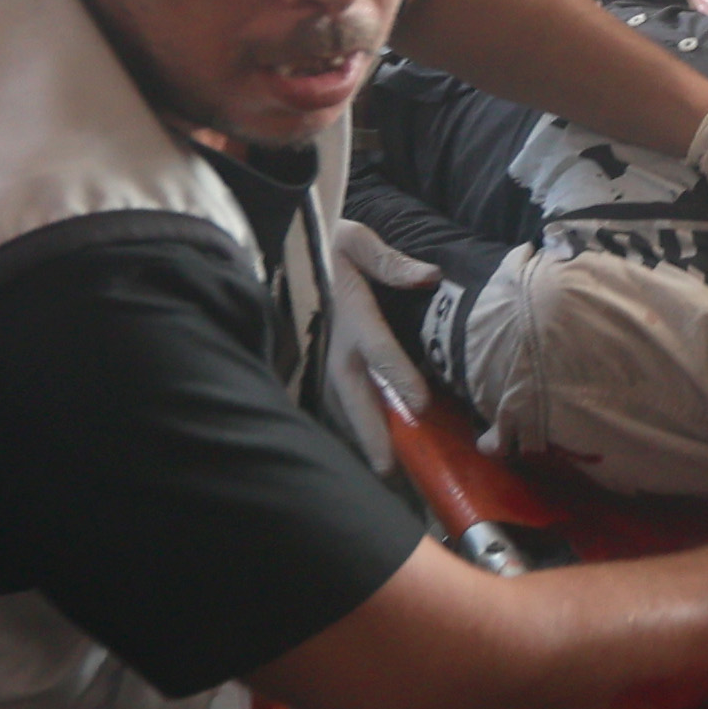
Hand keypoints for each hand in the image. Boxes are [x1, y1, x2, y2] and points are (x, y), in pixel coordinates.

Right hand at [322, 218, 437, 473]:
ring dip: (359, 435)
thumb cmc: (324, 242)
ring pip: (341, 403)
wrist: (278, 245)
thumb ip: (390, 260)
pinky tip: (363, 445)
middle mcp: (332, 341)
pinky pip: (330, 397)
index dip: (399, 377)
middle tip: (387, 468)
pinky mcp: (311, 360)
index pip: (378, 350)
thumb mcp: (355, 240)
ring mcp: (318, 355)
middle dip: (371, 431)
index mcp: (349, 312)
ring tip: (381, 468)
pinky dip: (346, 422)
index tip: (420, 405)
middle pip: (354, 394)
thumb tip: (429, 276)